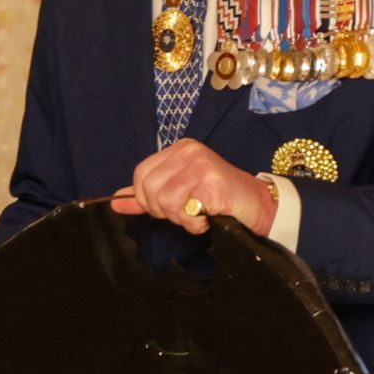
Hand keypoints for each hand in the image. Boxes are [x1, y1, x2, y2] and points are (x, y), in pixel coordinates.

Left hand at [114, 139, 280, 236]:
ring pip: (164, 200)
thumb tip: (115, 200)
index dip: (146, 199)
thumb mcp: (180, 193)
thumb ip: (147, 196)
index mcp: (178, 149)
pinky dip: (194, 223)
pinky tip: (208, 217)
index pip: (141, 174)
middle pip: (149, 187)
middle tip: (184, 213)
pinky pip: (185, 210)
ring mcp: (200, 164)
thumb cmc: (220, 200)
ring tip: (198, 215)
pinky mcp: (211, 181)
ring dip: (180, 218)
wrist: (259, 206)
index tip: (166, 209)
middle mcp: (188, 151)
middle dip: (162, 210)